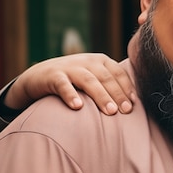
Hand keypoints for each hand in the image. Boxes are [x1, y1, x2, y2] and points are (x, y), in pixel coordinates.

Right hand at [4, 54, 136, 114]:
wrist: (38, 76)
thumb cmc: (73, 82)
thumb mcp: (93, 78)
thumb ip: (110, 86)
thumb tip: (132, 105)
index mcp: (100, 61)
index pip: (118, 73)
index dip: (127, 88)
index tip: (134, 104)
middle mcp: (86, 61)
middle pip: (106, 78)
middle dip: (118, 94)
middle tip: (126, 111)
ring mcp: (69, 67)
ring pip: (88, 81)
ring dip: (101, 96)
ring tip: (111, 112)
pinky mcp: (53, 76)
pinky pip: (63, 85)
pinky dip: (71, 95)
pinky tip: (78, 107)